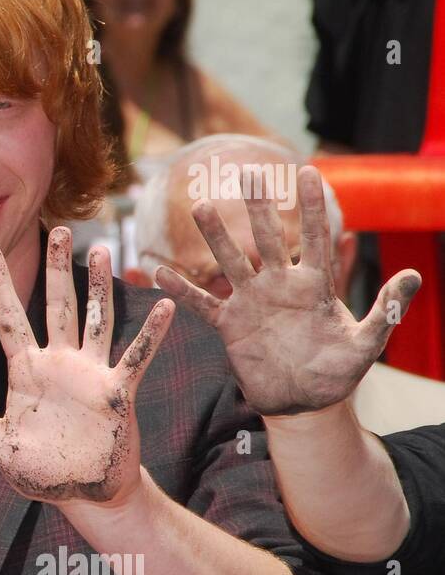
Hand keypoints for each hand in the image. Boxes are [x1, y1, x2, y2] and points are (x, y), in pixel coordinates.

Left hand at [0, 229, 173, 505]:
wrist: (84, 494)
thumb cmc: (42, 471)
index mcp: (26, 372)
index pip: (9, 320)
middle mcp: (59, 364)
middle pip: (56, 306)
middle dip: (56, 268)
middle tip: (59, 228)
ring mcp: (90, 374)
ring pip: (94, 320)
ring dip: (98, 286)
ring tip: (101, 249)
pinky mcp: (117, 393)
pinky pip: (135, 358)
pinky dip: (150, 334)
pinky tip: (164, 307)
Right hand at [154, 165, 419, 415]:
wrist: (304, 403)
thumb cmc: (338, 374)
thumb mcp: (367, 344)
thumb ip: (386, 310)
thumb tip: (415, 276)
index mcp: (314, 286)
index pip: (315, 237)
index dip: (312, 206)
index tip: (307, 172)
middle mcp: (280, 286)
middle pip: (268, 238)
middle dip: (258, 206)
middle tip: (249, 173)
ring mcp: (252, 303)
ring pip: (231, 262)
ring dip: (216, 236)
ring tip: (200, 207)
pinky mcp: (230, 326)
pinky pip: (203, 304)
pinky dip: (183, 291)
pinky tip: (159, 274)